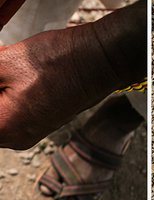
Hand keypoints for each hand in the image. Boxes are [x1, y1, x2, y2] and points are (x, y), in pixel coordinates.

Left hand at [0, 0, 145, 148]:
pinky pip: (14, 114)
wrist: (99, 61)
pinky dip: (8, 96)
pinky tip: (15, 75)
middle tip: (1, 66)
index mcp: (4, 128)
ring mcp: (32, 132)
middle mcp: (17, 138)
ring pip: (0, 115)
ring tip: (6, 68)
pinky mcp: (42, 122)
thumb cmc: (60, 61)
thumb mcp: (5, 62)